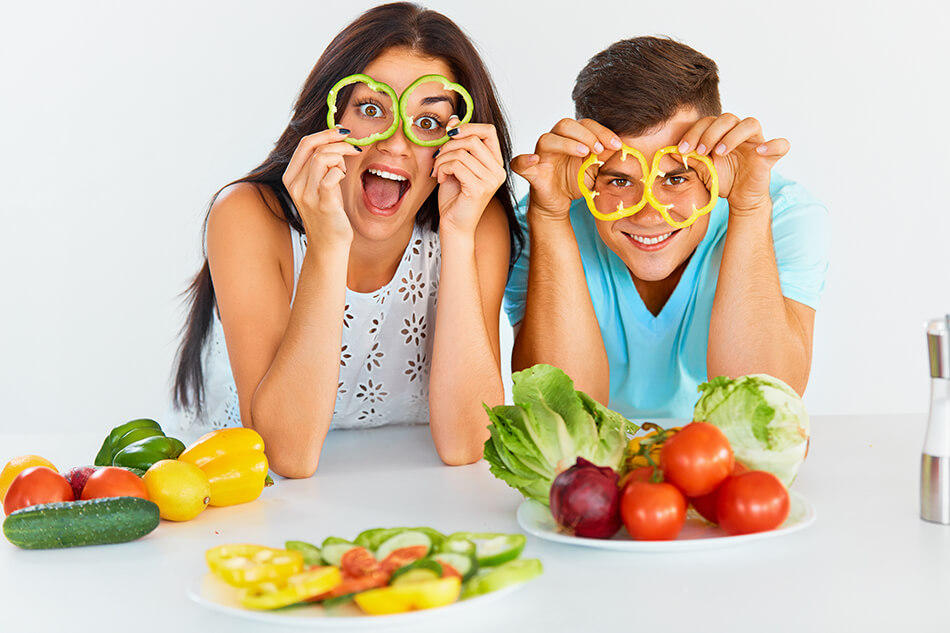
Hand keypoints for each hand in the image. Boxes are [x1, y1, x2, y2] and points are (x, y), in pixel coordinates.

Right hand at [281, 128, 361, 244]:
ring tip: (344, 169)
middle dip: (336, 140)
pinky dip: (341, 171)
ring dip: (340, 157)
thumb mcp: (318, 185)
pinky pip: (332, 176)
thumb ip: (320, 165)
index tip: (342, 132)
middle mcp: (295, 185)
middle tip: (353, 145)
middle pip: (313, 147)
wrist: (329, 244)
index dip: (325, 133)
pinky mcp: (323, 203)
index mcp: (291, 177)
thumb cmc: (328, 213)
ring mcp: (307, 194)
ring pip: (322, 158)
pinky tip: (344, 178)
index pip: (304, 144)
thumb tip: (335, 140)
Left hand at [433, 120, 506, 236]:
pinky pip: (457, 165)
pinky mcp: (479, 188)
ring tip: (438, 171)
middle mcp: (498, 171)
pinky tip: (440, 179)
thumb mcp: (456, 164)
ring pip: (462, 152)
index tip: (450, 134)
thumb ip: (458, 143)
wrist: (454, 226)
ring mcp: (491, 180)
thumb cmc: (455, 197)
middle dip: (449, 144)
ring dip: (443, 159)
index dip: (467, 127)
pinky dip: (443, 168)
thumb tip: (455, 118)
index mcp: (496, 163)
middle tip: (439, 157)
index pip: (488, 131)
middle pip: (473, 138)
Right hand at [511, 118, 621, 219]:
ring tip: (583, 153)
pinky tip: (534, 160)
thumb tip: (622, 148)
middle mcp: (554, 143)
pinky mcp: (531, 173)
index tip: (617, 145)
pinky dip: (524, 160)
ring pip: (546, 139)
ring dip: (566, 143)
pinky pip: (520, 163)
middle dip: (585, 134)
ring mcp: (541, 156)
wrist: (559, 204)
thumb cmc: (575, 182)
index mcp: (571, 138)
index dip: (602, 131)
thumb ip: (605, 158)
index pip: (585, 125)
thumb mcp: (595, 170)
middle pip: (565, 125)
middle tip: (599, 149)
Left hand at [676, 114, 789, 215]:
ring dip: (733, 136)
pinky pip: (780, 144)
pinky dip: (772, 145)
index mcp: (722, 132)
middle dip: (710, 133)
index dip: (694, 132)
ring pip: (750, 123)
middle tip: (700, 151)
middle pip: (728, 118)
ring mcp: (756, 142)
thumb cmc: (721, 179)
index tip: (682, 149)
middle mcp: (739, 132)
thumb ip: (688, 159)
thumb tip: (668, 153)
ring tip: (719, 153)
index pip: (708, 122)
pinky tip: (759, 151)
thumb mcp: (701, 169)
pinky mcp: (770, 156)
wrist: (738, 197)